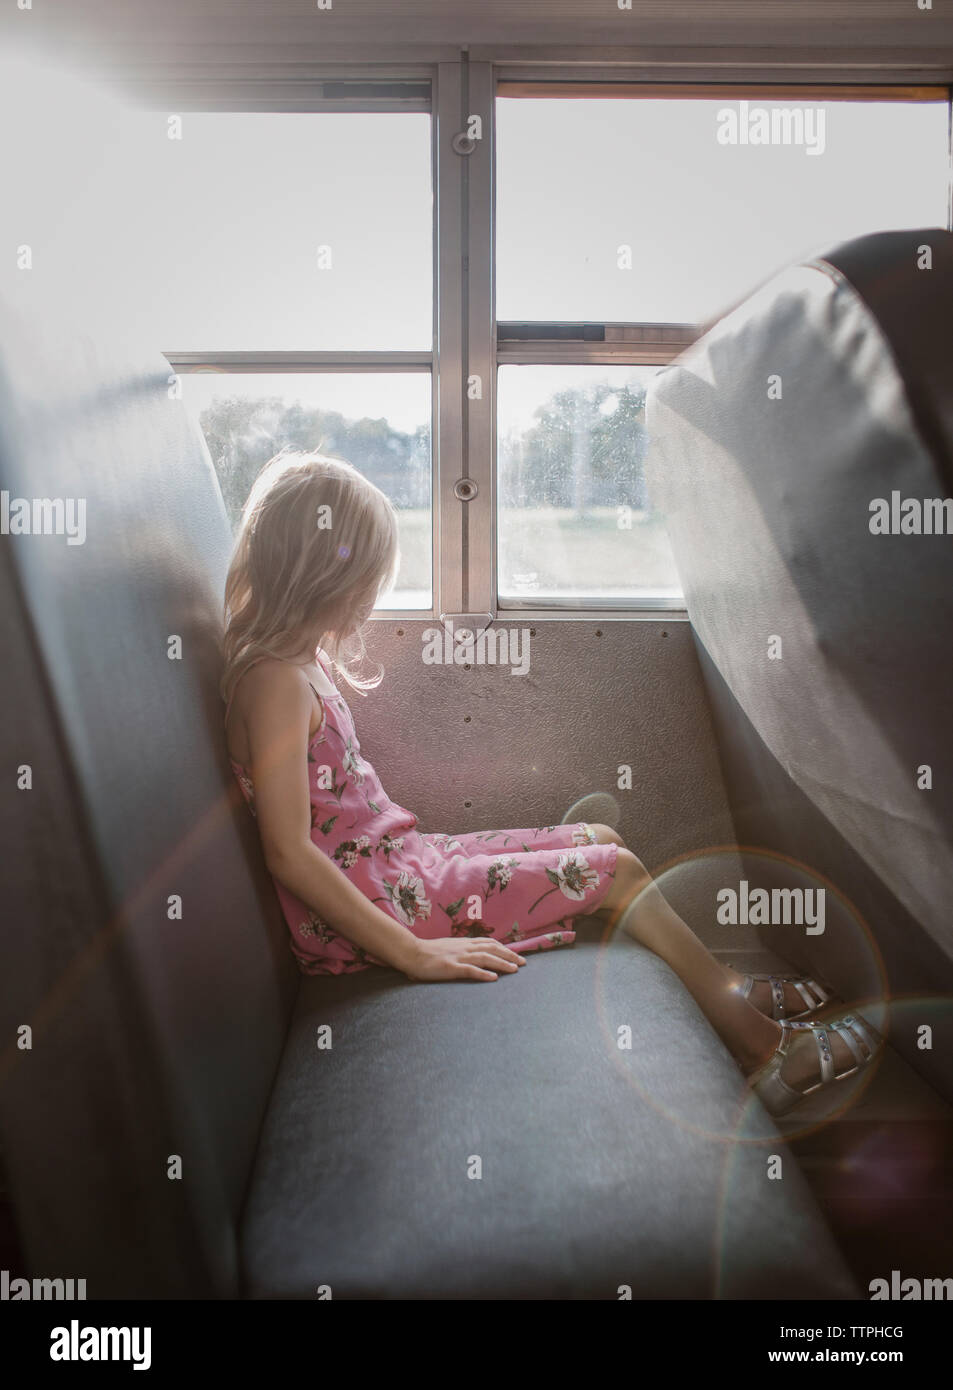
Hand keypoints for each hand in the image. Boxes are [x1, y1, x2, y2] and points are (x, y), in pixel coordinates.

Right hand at [400, 936, 526, 982]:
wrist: (412, 953)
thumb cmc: (428, 952)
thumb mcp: (449, 947)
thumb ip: (461, 949)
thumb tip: (472, 954)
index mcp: (464, 943)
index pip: (489, 942)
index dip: (504, 948)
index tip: (515, 954)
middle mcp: (465, 947)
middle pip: (492, 949)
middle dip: (509, 955)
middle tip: (523, 962)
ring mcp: (459, 957)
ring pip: (486, 958)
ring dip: (502, 964)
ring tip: (515, 970)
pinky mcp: (451, 967)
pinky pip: (470, 970)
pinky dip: (483, 974)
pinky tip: (494, 979)